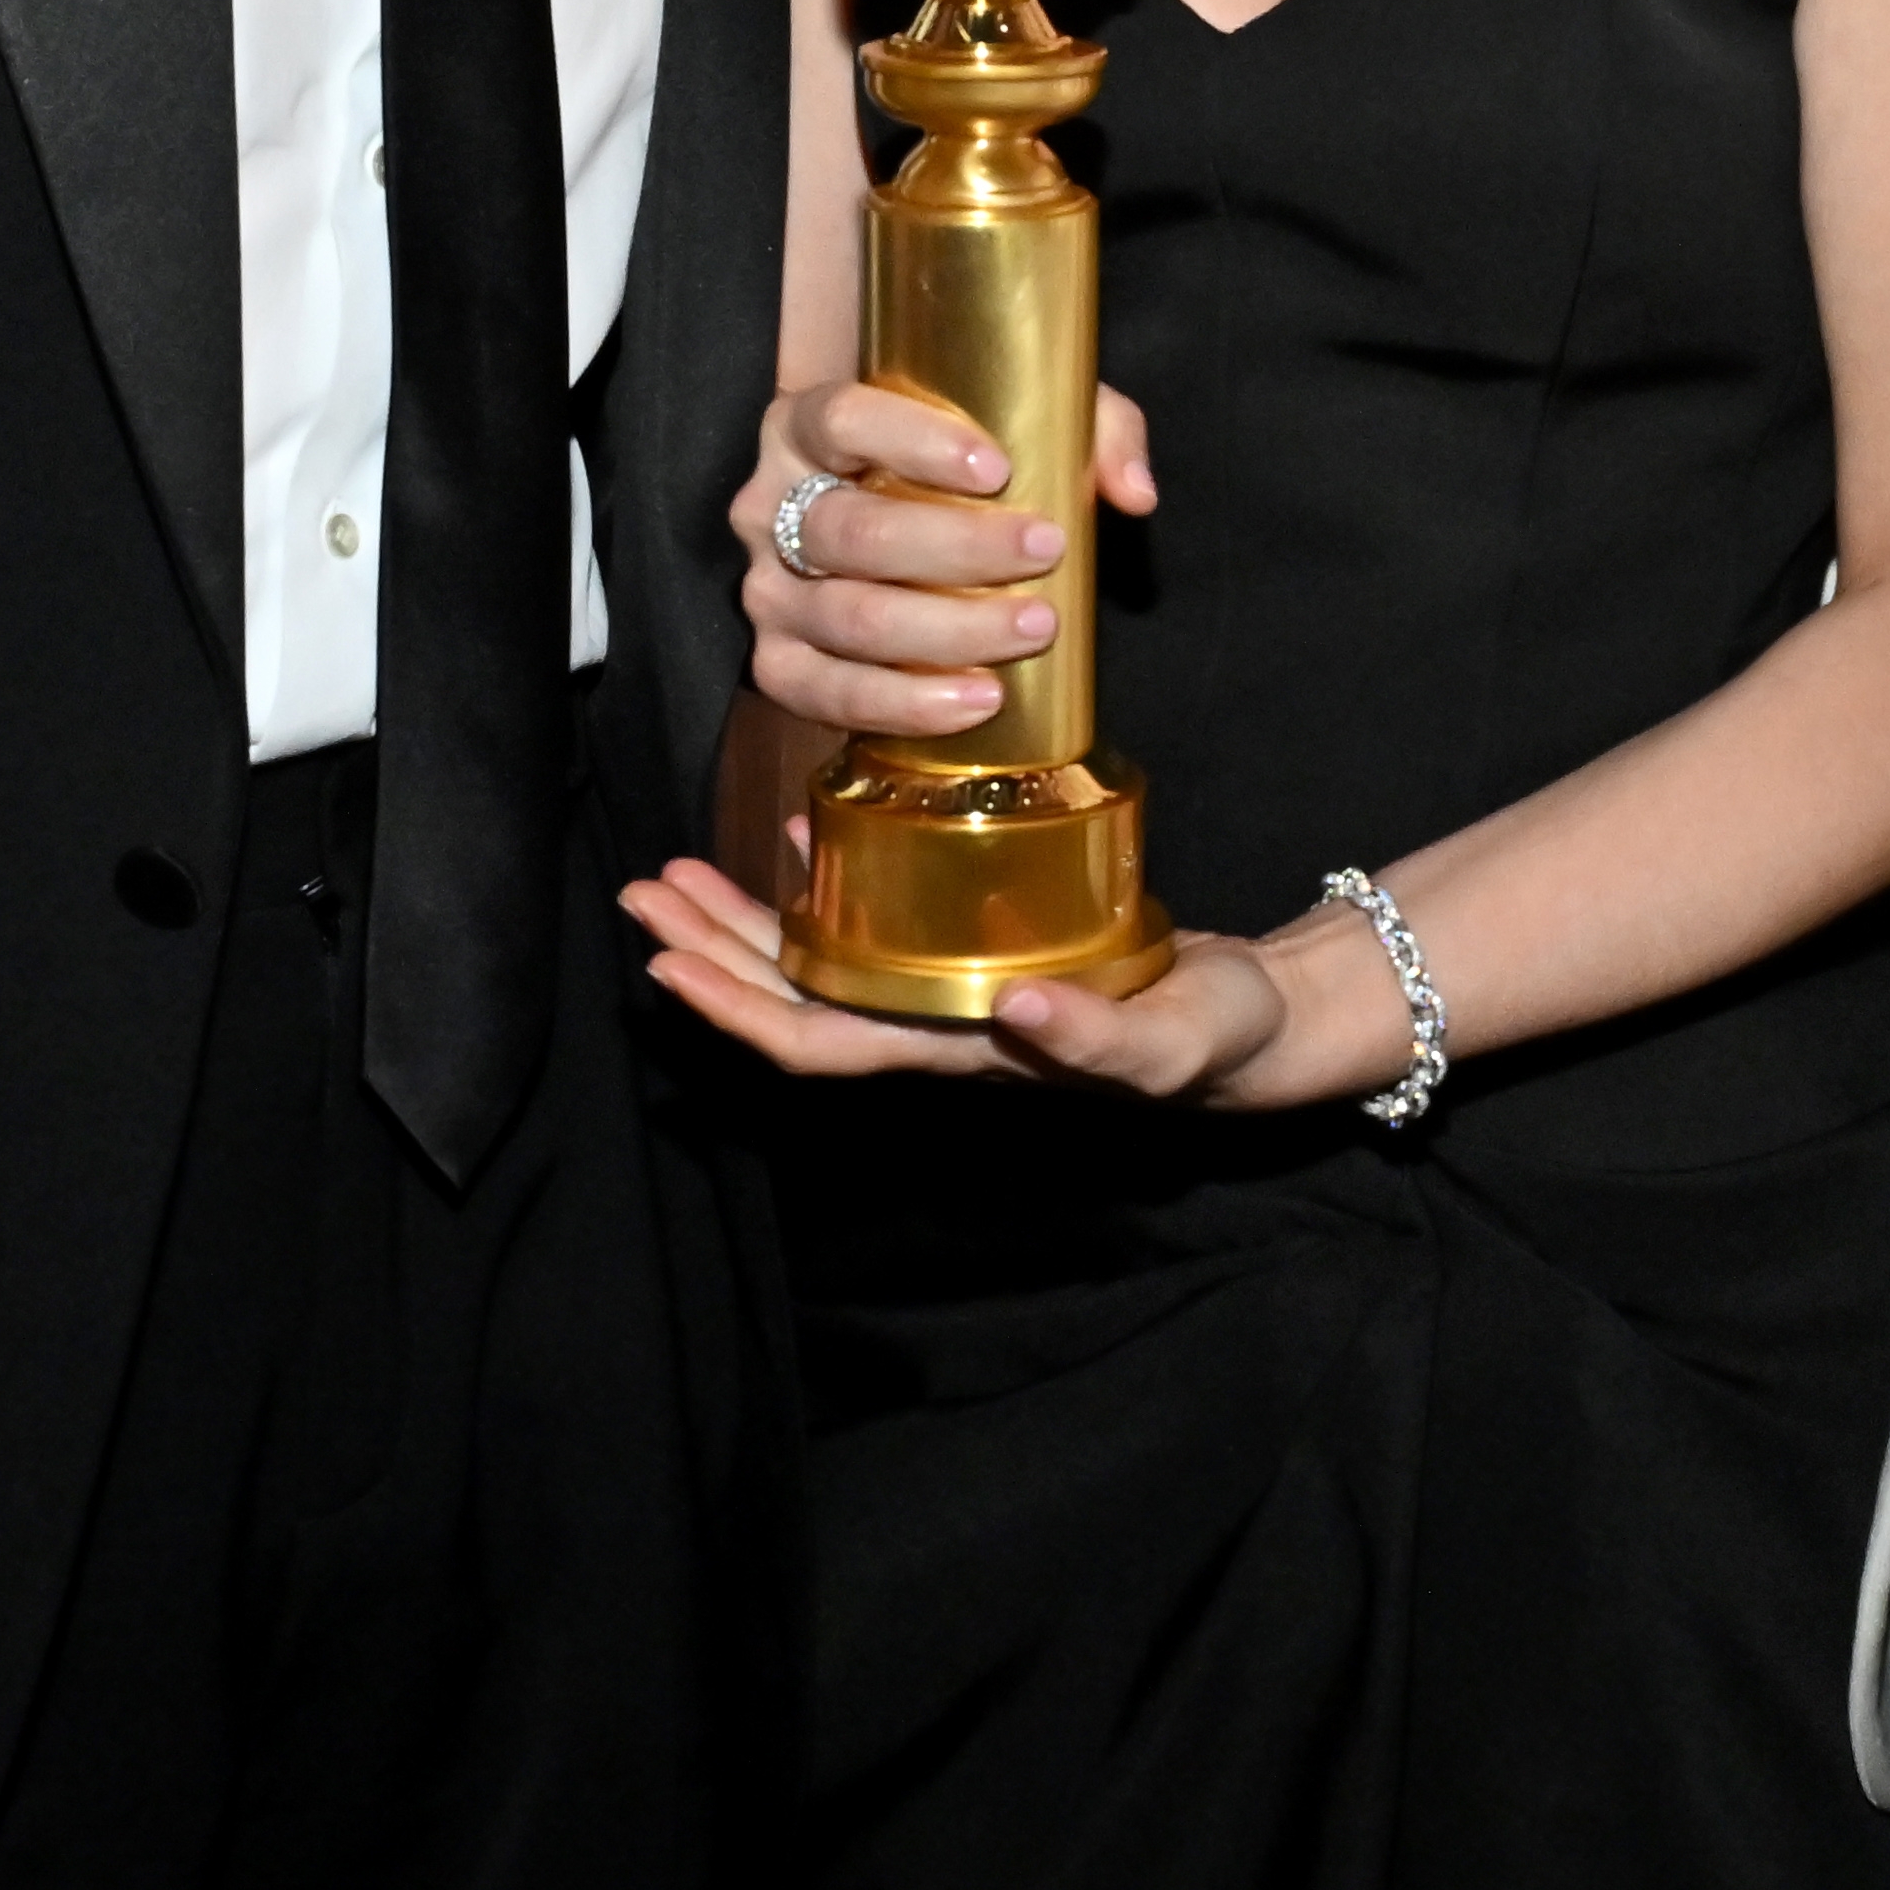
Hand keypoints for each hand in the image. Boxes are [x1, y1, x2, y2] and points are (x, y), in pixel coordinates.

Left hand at [618, 852, 1383, 1107]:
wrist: (1244, 1022)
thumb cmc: (1209, 1038)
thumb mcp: (1168, 1040)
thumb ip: (1101, 1037)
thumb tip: (1020, 1012)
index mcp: (956, 1050)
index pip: (819, 1041)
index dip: (737, 1011)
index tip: (669, 962)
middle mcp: (931, 1023)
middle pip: (793, 997)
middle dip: (710, 951)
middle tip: (645, 888)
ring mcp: (946, 987)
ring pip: (817, 959)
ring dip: (742, 921)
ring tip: (677, 871)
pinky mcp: (972, 945)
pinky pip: (873, 920)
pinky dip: (823, 882)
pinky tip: (796, 838)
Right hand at [733, 372, 1155, 745]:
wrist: (887, 529)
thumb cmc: (952, 468)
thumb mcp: (1022, 419)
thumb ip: (1091, 431)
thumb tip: (1134, 493)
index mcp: (805, 427)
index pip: (841, 420)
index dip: (914, 441)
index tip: (999, 468)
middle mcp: (769, 506)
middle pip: (854, 531)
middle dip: (958, 549)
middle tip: (1047, 551)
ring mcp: (768, 590)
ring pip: (848, 616)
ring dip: (946, 632)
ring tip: (1033, 627)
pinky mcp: (777, 661)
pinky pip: (819, 693)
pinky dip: (899, 703)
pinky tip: (974, 701)